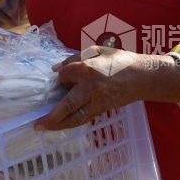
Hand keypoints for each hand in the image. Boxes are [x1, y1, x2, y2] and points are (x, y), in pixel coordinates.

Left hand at [33, 48, 179, 131]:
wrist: (143, 76)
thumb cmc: (119, 60)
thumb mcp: (97, 51)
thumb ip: (75, 58)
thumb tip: (57, 68)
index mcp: (87, 69)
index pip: (63, 75)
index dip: (60, 76)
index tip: (61, 75)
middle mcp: (89, 88)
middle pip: (66, 106)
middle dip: (50, 118)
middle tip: (36, 125)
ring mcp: (97, 101)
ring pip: (75, 118)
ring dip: (59, 125)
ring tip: (45, 128)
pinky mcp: (103, 109)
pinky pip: (84, 118)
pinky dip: (72, 122)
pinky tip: (63, 124)